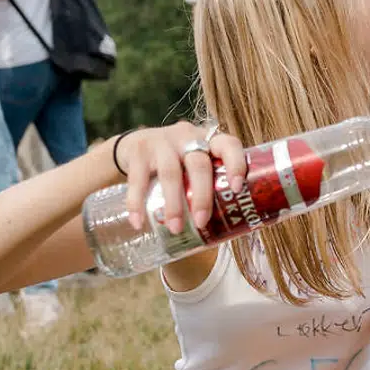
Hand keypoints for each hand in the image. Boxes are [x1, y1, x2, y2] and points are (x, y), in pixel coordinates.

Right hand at [114, 123, 248, 233]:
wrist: (133, 146)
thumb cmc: (175, 164)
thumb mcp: (193, 167)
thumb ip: (207, 187)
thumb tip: (225, 231)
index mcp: (208, 142)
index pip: (228, 145)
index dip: (236, 164)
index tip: (237, 188)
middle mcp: (187, 138)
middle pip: (199, 165)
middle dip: (201, 196)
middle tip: (201, 223)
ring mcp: (162, 142)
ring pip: (170, 173)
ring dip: (174, 204)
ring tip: (175, 228)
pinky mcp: (138, 151)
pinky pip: (138, 180)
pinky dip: (137, 204)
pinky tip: (138, 222)